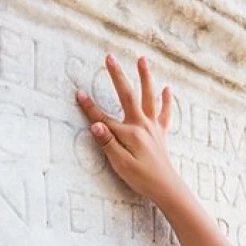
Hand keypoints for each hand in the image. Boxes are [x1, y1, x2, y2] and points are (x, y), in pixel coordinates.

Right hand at [75, 54, 186, 206]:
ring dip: (145, 77)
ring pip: (149, 97)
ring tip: (142, 59)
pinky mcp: (161, 133)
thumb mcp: (120, 164)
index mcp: (130, 133)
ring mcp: (153, 127)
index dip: (90, 107)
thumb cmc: (142, 178)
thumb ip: (108, 143)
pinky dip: (166, 100)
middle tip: (109, 57)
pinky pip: (165, 113)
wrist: (166, 188)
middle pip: (127, 95)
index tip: (78, 93)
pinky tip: (166, 89)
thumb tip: (95, 125)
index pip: (104, 118)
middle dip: (117, 75)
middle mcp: (143, 125)